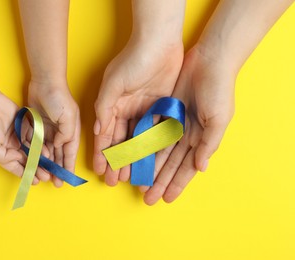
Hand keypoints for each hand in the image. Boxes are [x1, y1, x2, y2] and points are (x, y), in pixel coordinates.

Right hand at [0, 91, 43, 183]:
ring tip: (49, 165)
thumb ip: (5, 157)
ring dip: (41, 157)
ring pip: (33, 148)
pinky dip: (41, 144)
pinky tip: (47, 151)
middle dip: (36, 168)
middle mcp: (12, 144)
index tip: (35, 181)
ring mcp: (19, 134)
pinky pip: (36, 135)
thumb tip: (18, 162)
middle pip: (27, 158)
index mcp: (2, 151)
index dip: (26, 173)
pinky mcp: (26, 124)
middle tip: (46, 176)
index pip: (16, 165)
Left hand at [28, 79, 79, 186]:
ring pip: (47, 151)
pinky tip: (32, 160)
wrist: (45, 81)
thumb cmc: (59, 98)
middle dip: (56, 169)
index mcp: (71, 131)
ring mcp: (49, 129)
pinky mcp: (37, 125)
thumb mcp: (68, 117)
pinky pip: (36, 142)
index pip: (69, 153)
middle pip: (58, 155)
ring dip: (45, 162)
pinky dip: (35, 151)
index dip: (67, 167)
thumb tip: (60, 146)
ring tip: (42, 175)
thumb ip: (67, 134)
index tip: (65, 180)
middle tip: (54, 183)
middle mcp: (61, 132)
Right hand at [94, 40, 183, 185]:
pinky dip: (154, 147)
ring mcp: (145, 111)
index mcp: (113, 105)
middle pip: (121, 142)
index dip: (102, 154)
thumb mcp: (113, 84)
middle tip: (114, 181)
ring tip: (133, 177)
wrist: (159, 42)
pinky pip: (157, 132)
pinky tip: (152, 161)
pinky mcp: (162, 108)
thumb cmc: (133, 60)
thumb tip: (97, 131)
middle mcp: (127, 111)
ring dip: (135, 159)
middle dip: (117, 161)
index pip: (106, 135)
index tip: (100, 171)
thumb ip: (104, 108)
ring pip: (139, 140)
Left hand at [142, 45, 235, 204]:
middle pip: (168, 163)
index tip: (165, 199)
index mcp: (200, 139)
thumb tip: (201, 169)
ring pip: (156, 149)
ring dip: (146, 165)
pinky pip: (148, 129)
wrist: (209, 60)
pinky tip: (131, 154)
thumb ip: (209, 144)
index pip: (185, 168)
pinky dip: (141, 142)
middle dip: (158, 180)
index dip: (176, 184)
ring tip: (135, 181)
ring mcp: (172, 122)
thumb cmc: (219, 90)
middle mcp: (185, 134)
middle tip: (146, 197)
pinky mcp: (162, 109)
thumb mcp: (219, 119)